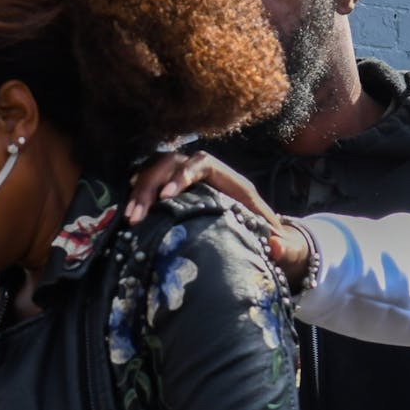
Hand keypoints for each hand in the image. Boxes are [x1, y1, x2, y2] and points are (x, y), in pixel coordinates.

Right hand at [126, 151, 311, 289]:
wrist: (264, 238)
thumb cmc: (271, 239)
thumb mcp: (282, 243)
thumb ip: (283, 246)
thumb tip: (276, 245)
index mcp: (232, 182)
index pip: (203, 163)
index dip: (183, 174)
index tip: (167, 197)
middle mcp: (207, 174)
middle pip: (172, 163)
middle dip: (152, 186)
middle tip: (137, 216)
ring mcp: (188, 180)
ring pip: (157, 170)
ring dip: (140, 190)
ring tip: (130, 219)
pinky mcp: (175, 191)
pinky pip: (151, 181)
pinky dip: (138, 192)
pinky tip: (127, 210)